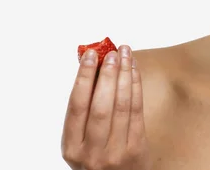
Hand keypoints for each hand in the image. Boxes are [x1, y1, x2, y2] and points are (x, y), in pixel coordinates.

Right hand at [61, 45, 151, 169]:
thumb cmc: (99, 158)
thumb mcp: (82, 143)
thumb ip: (84, 113)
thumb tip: (92, 69)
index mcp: (72, 148)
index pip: (76, 107)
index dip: (83, 78)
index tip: (89, 55)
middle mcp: (92, 152)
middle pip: (100, 106)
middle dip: (107, 75)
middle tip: (111, 52)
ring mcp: (116, 152)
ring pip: (121, 106)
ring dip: (124, 76)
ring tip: (125, 55)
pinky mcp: (137, 149)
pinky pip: (137, 112)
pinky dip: (136, 87)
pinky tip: (134, 71)